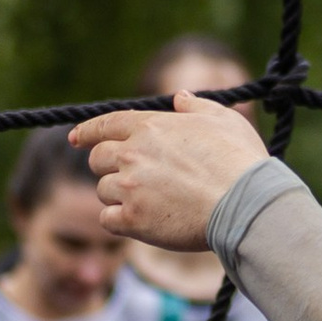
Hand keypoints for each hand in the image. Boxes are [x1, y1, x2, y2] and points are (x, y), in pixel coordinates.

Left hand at [73, 93, 266, 248]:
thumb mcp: (222, 119)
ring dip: (118, 196)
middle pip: (98, 159)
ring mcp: (130, 187)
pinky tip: (139, 222)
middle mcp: (132, 154)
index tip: (75, 138)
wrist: (245, 202)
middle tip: (127, 177)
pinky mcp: (133, 219)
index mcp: (150, 126)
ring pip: (103, 191)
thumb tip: (179, 98)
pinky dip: (119, 222)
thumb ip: (196, 106)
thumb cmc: (240, 160)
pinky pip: (108, 220)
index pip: (106, 124)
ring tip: (150, 202)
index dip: (87, 131)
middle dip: (107, 167)